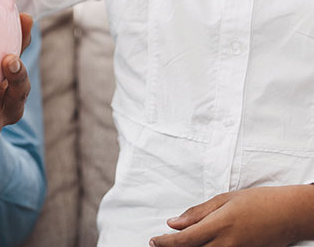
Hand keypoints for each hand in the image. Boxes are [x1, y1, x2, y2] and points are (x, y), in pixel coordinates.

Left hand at [149, 185, 313, 246]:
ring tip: (176, 244)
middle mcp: (227, 244)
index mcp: (219, 225)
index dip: (166, 243)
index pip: (185, 239)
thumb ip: (197, 212)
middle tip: (160, 244)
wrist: (288, 214)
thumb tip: (173, 222)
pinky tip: (198, 246)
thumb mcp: (224, 199)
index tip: (154, 240)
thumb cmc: (257, 201)